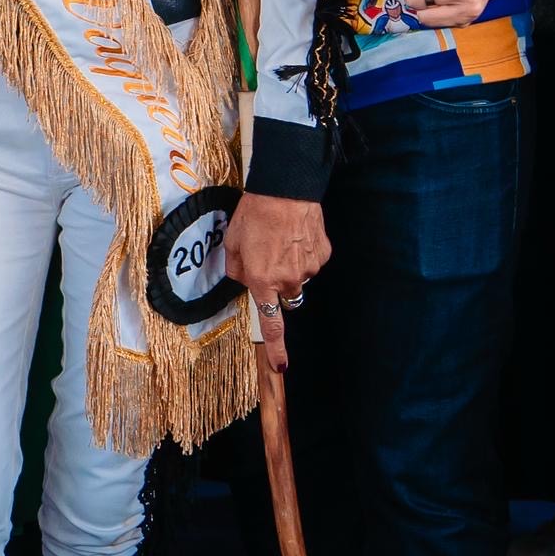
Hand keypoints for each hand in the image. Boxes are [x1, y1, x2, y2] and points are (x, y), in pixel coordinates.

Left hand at [219, 195, 329, 368]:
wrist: (286, 189)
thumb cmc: (255, 214)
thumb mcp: (232, 242)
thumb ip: (236, 269)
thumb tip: (244, 281)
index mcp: (262, 280)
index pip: (271, 324)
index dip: (276, 348)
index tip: (281, 366)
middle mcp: (288, 280)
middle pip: (283, 295)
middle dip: (275, 283)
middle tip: (267, 255)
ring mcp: (309, 268)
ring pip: (298, 278)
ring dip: (289, 266)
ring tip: (281, 239)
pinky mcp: (323, 255)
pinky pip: (311, 262)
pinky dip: (303, 253)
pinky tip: (295, 234)